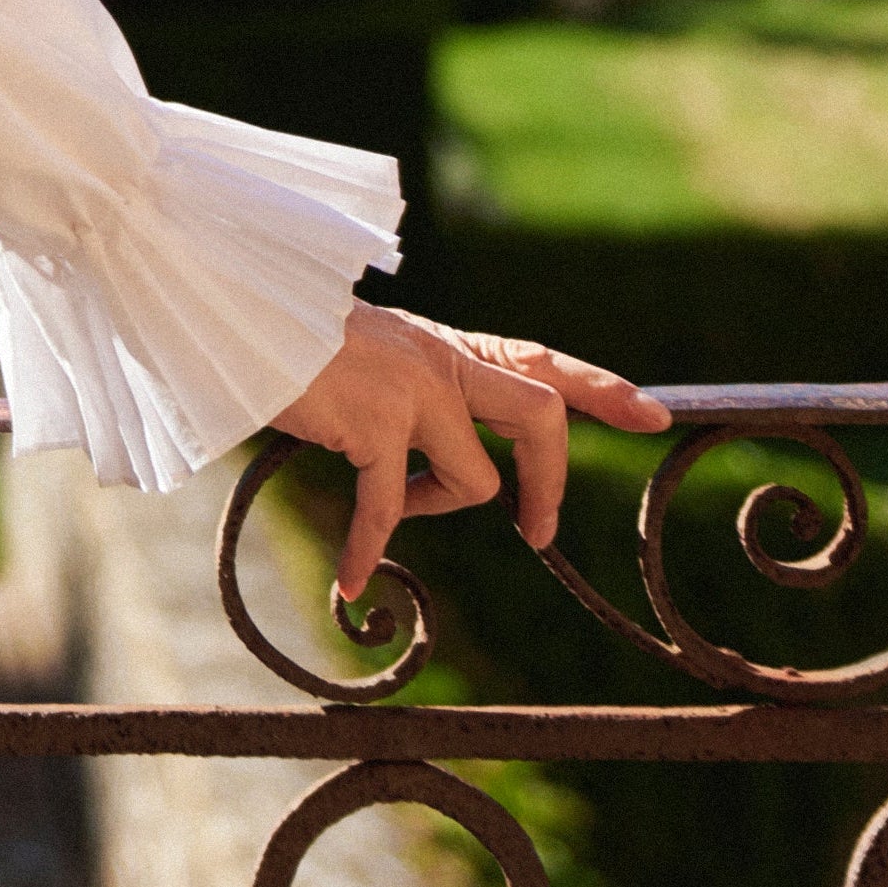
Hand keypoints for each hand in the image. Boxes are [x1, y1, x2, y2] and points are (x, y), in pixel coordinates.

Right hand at [269, 303, 668, 608]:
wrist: (234, 308)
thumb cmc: (289, 340)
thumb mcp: (374, 357)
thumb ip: (419, 392)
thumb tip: (447, 458)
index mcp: (446, 346)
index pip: (542, 360)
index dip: (603, 389)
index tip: (654, 415)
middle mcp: (442, 360)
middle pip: (543, 415)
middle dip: (551, 481)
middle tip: (538, 532)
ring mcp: (415, 389)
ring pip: (475, 479)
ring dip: (438, 508)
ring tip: (394, 510)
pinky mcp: (376, 422)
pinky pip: (392, 509)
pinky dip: (369, 548)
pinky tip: (352, 578)